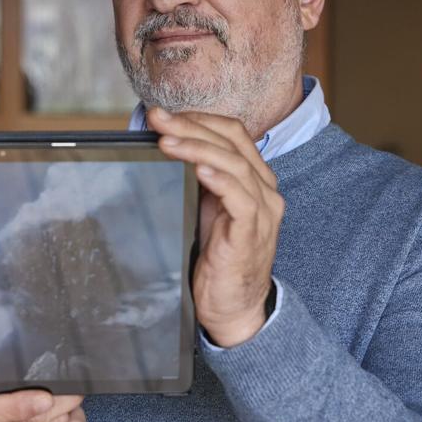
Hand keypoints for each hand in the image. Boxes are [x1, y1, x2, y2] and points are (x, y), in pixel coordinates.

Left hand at [147, 107, 283, 347]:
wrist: (233, 307)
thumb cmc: (218, 258)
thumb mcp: (207, 210)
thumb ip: (200, 179)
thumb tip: (168, 145)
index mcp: (255, 179)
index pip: (232, 133)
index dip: (199, 119)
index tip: (164, 115)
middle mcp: (265, 190)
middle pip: (231, 142)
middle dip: (190, 125)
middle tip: (157, 118)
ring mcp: (262, 210)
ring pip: (233, 164)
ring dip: (196, 147)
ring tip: (167, 141)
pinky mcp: (252, 232)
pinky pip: (240, 198)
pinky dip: (219, 179)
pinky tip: (197, 169)